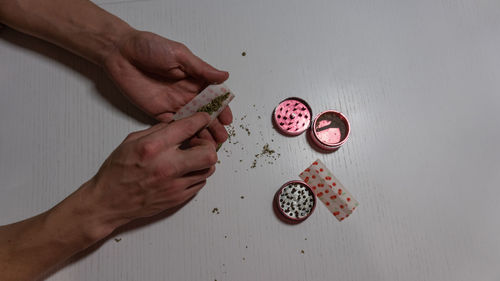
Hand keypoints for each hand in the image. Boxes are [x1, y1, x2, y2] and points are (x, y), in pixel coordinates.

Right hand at [84, 113, 216, 233]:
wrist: (109, 202)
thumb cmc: (117, 172)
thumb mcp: (131, 141)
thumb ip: (157, 130)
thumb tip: (177, 123)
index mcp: (153, 147)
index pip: (188, 128)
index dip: (201, 120)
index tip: (203, 118)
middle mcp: (166, 166)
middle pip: (208, 153)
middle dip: (208, 145)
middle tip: (198, 144)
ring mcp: (174, 185)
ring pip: (208, 169)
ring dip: (203, 161)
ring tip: (190, 158)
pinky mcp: (178, 198)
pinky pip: (200, 183)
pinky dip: (196, 174)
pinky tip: (184, 171)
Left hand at [104, 30, 231, 143]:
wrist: (120, 52)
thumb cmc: (149, 46)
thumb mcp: (180, 54)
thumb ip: (201, 68)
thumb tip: (225, 76)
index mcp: (195, 78)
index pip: (214, 96)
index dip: (222, 108)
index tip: (228, 119)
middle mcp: (187, 92)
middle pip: (205, 112)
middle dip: (215, 125)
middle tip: (221, 138)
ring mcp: (173, 104)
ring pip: (192, 122)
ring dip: (202, 133)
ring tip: (210, 145)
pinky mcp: (158, 112)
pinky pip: (174, 126)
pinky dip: (184, 135)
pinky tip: (192, 144)